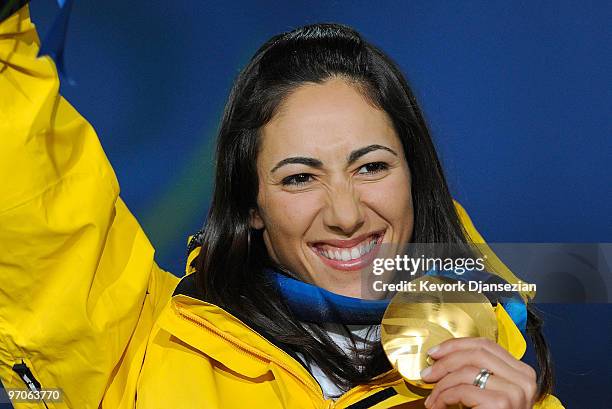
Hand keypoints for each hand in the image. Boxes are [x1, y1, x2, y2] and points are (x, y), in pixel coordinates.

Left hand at [422, 337, 536, 408]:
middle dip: (445, 361)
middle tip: (428, 373)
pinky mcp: (501, 403)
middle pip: (476, 354)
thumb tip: (443, 355)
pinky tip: (438, 406)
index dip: (457, 345)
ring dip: (442, 385)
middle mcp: (523, 380)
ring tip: (433, 398)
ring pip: (467, 372)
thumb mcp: (489, 390)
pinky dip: (444, 397)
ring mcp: (514, 391)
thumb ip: (478, 371)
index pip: (486, 345)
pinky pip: (462, 390)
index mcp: (521, 372)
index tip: (436, 351)